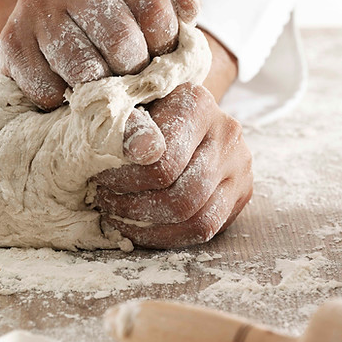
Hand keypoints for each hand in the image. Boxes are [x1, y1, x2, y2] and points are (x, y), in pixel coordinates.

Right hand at [0, 0, 198, 110]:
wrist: (41, 32)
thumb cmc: (106, 25)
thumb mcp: (143, 7)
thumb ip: (174, 7)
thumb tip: (190, 9)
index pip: (154, 8)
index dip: (165, 48)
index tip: (158, 60)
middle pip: (121, 41)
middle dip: (133, 73)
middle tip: (129, 81)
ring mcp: (35, 7)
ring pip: (84, 70)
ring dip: (100, 92)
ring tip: (102, 89)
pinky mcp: (11, 41)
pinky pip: (49, 90)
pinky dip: (65, 102)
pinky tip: (68, 90)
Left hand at [94, 83, 252, 248]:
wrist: (184, 110)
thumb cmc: (148, 107)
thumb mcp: (131, 105)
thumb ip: (127, 126)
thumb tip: (127, 152)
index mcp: (197, 104)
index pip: (163, 161)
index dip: (125, 179)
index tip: (99, 178)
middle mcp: (226, 134)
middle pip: (182, 195)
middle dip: (134, 207)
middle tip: (104, 201)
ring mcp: (239, 166)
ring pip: (197, 220)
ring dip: (149, 227)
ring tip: (117, 215)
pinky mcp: (241, 192)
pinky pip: (206, 230)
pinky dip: (167, 236)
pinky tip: (139, 227)